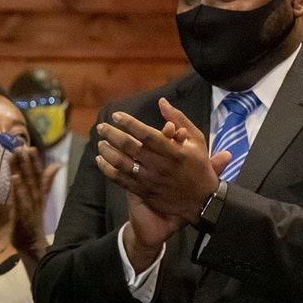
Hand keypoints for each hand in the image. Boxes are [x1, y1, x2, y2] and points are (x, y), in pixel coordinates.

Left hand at [9, 146, 58, 260]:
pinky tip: (14, 178)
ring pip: (27, 185)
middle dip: (29, 161)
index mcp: (38, 195)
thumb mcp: (39, 201)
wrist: (33, 247)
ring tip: (18, 155)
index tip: (29, 147)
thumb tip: (56, 166)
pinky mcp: (23, 216)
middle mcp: (36, 199)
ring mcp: (30, 207)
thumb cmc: (32, 224)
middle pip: (33, 177)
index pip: (38, 175)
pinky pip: (21, 201)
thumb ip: (46, 183)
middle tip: (22, 145)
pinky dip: (18, 190)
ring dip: (24, 170)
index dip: (35, 162)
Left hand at [95, 97, 221, 223]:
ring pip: (121, 163)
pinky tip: (100, 160)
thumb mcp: (197, 139)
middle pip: (129, 147)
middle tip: (101, 127)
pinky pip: (120, 179)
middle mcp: (159, 165)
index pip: (146, 134)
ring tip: (100, 142)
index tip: (116, 116)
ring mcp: (149, 179)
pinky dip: (107, 169)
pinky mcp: (143, 191)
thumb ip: (179, 119)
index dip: (129, 123)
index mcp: (173, 151)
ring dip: (107, 151)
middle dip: (112, 134)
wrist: (202, 199)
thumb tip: (162, 102)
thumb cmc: (198, 165)